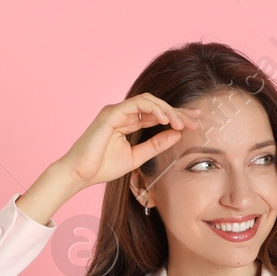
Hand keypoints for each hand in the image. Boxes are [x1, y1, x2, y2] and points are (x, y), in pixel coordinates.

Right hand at [58, 94, 198, 191]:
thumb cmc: (102, 167)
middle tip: (196, 119)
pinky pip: (137, 105)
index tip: (196, 122)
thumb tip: (176, 135)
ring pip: (149, 101)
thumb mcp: (136, 157)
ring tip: (181, 123)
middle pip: (157, 106)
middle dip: (178, 111)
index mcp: (129, 122)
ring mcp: (117, 111)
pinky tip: (166, 120)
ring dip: (168, 110)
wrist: (80, 174)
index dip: (177, 117)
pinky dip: (153, 109)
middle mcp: (124, 113)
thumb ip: (155, 146)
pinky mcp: (111, 113)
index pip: (158, 115)